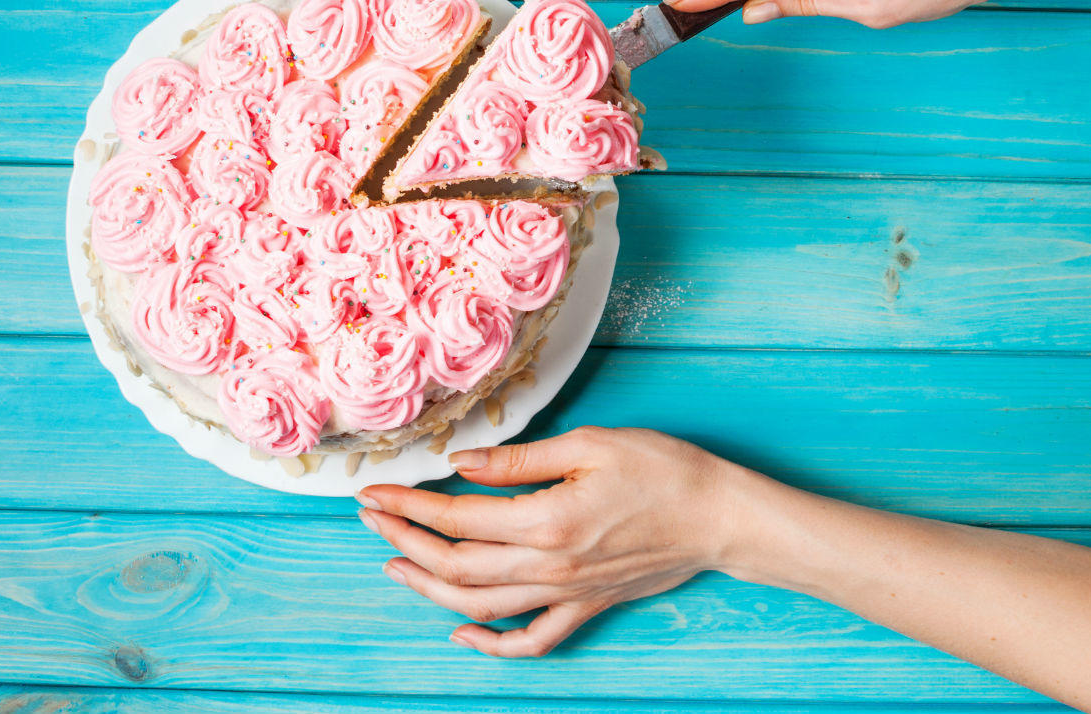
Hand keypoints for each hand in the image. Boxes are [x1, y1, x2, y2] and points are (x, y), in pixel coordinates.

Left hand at [355, 426, 755, 656]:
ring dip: (429, 590)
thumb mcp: (590, 445)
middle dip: (405, 541)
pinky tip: (461, 632)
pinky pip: (531, 640)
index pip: (456, 519)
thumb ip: (519, 460)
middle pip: (456, 566)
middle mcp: (549, 566)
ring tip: (396, 565)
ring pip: (480, 607)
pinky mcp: (586, 606)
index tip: (376, 493)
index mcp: (546, 520)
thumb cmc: (663, 470)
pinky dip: (491, 644)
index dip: (409, 506)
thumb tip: (461, 464)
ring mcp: (567, 594)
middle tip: (371, 520)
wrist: (719, 516)